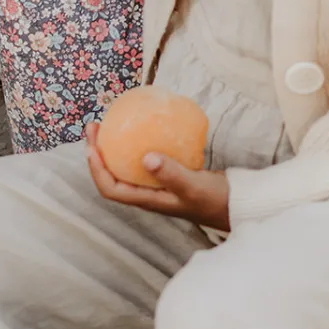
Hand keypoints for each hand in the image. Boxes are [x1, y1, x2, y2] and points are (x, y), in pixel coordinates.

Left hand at [85, 122, 230, 231]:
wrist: (237, 204)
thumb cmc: (215, 200)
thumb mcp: (193, 186)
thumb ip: (171, 173)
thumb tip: (146, 157)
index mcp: (147, 200)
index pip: (110, 189)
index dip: (96, 170)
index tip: (91, 146)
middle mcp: (147, 194)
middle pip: (112, 175)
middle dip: (98, 152)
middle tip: (95, 126)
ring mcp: (156, 185)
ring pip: (126, 167)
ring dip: (113, 147)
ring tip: (109, 125)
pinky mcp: (167, 175)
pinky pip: (144, 159)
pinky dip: (136, 145)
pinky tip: (142, 128)